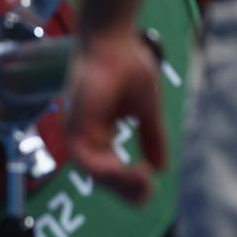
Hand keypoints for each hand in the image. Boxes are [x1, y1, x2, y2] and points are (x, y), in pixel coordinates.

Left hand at [65, 30, 166, 202]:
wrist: (114, 42)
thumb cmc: (128, 66)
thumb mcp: (147, 110)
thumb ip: (152, 138)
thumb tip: (161, 168)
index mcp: (100, 134)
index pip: (112, 170)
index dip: (131, 184)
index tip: (152, 188)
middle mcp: (86, 137)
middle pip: (102, 178)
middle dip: (126, 190)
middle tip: (149, 194)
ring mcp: (78, 132)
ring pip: (94, 173)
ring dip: (119, 183)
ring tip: (144, 184)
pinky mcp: (75, 126)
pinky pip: (86, 159)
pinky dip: (107, 170)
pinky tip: (130, 171)